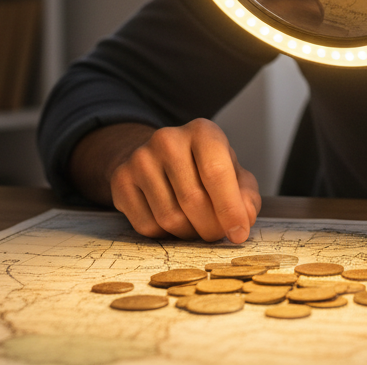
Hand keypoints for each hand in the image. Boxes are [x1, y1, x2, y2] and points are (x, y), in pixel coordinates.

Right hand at [72, 120, 260, 242]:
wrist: (157, 158)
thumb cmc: (203, 168)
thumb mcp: (233, 173)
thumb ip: (246, 196)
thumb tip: (243, 220)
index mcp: (202, 132)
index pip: (216, 173)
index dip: (230, 209)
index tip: (239, 233)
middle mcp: (168, 139)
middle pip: (193, 200)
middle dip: (211, 227)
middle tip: (217, 235)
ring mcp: (140, 159)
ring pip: (170, 218)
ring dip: (189, 233)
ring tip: (196, 226)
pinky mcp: (121, 180)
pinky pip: (146, 226)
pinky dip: (165, 235)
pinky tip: (173, 223)